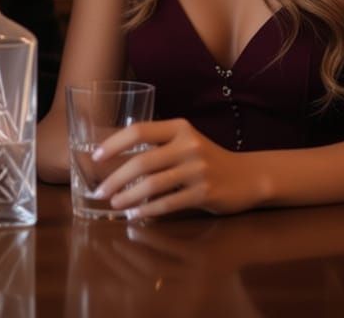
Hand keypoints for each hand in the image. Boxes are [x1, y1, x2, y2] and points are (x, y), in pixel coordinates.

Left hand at [91, 119, 264, 217]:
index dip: (114, 144)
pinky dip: (147, 210)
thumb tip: (115, 158)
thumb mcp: (185, 143)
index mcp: (179, 127)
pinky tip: (135, 214)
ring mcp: (198, 170)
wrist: (247, 177)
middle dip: (115, 178)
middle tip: (99, 191)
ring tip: (114, 204)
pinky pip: (168, 203)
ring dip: (128, 196)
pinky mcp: (205, 193)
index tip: (96, 157)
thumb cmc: (207, 159)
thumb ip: (158, 146)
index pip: (139, 131)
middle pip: (142, 162)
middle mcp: (188, 145)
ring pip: (152, 185)